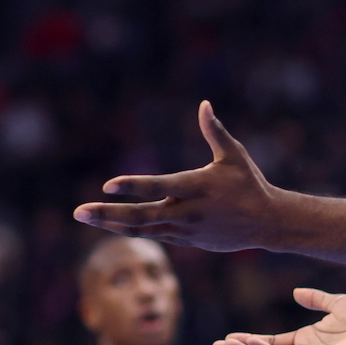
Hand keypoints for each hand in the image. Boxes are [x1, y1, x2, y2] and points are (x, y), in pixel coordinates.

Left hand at [73, 101, 282, 251]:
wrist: (267, 223)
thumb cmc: (249, 183)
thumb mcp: (234, 155)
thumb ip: (215, 131)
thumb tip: (204, 104)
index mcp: (198, 187)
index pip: (160, 186)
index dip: (134, 186)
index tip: (107, 185)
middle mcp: (188, 211)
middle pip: (141, 216)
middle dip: (107, 214)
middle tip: (78, 211)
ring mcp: (185, 229)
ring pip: (142, 229)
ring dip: (111, 224)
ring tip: (85, 216)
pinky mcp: (186, 240)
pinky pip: (152, 234)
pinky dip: (130, 229)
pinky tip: (109, 224)